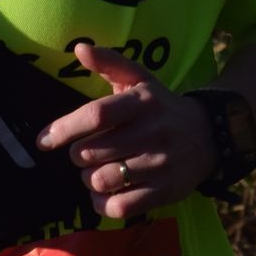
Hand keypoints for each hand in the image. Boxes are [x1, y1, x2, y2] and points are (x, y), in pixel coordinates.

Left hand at [36, 42, 214, 218]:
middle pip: (92, 152)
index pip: (96, 115)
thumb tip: (79, 48)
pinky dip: (102, 205)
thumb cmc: (161, 106)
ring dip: (88, 179)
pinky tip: (102, 195)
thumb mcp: (140, 79)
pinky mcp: (166, 191)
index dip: (64, 128)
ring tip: (94, 172)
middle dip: (77, 155)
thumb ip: (109, 62)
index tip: (44, 140)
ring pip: (102, 180)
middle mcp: (153, 132)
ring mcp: (160, 164)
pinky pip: (121, 207)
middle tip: (83, 153)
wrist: (210, 134)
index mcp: (142, 102)